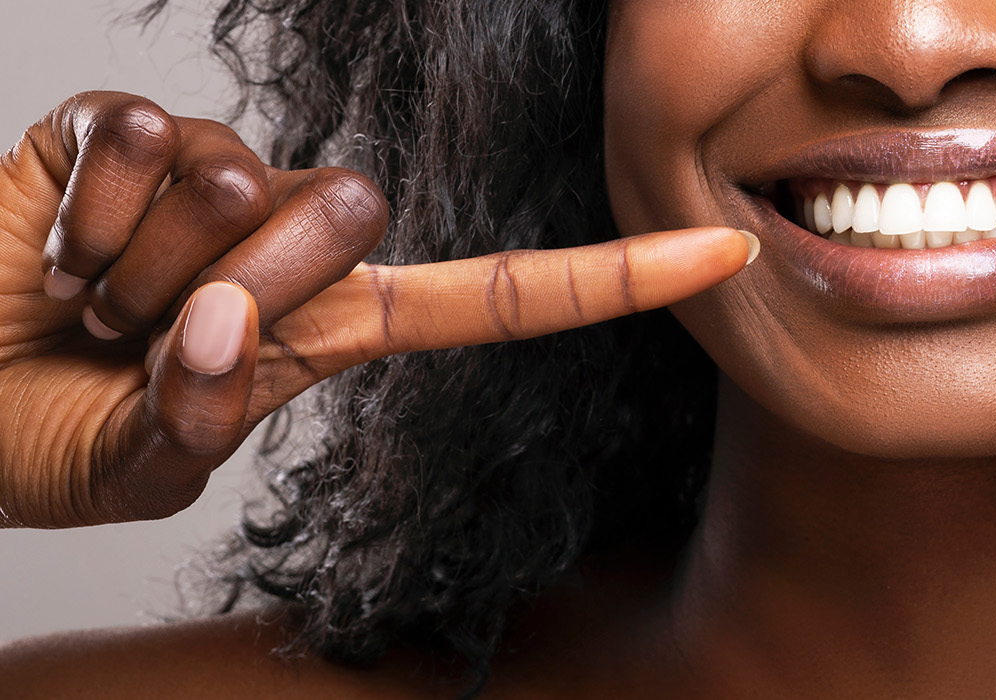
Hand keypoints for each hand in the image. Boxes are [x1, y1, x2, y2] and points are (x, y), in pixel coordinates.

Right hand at [0, 92, 754, 528]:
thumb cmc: (41, 433)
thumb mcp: (136, 464)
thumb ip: (197, 416)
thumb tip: (222, 323)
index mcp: (334, 329)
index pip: (500, 298)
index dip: (612, 281)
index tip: (726, 252)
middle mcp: (293, 242)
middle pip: (353, 216)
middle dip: (235, 289)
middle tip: (137, 335)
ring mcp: (215, 175)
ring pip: (237, 184)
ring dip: (133, 269)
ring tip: (84, 301)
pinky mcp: (124, 127)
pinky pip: (137, 138)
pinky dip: (75, 214)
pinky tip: (49, 246)